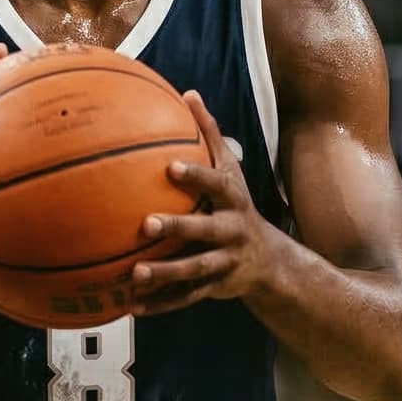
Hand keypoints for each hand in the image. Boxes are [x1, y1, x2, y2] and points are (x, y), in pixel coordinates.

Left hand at [131, 91, 282, 312]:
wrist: (269, 262)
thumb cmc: (237, 205)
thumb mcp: (231, 171)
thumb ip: (209, 134)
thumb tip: (188, 93)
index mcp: (233, 201)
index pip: (217, 185)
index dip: (196, 177)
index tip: (170, 167)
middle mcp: (232, 232)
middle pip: (205, 230)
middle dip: (178, 228)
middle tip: (145, 224)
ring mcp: (224, 263)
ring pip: (194, 271)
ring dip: (165, 273)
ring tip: (134, 274)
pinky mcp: (214, 289)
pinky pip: (184, 299)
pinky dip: (160, 304)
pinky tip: (131, 307)